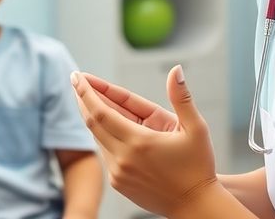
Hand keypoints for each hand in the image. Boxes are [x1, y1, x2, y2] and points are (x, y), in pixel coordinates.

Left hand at [72, 66, 218, 217]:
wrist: (195, 206)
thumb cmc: (198, 166)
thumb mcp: (196, 129)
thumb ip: (182, 97)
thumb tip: (176, 70)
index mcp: (139, 142)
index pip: (101, 111)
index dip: (86, 92)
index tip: (77, 76)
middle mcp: (123, 158)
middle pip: (92, 123)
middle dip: (82, 99)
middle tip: (75, 81)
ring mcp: (118, 173)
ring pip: (97, 139)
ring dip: (91, 118)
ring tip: (88, 99)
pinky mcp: (118, 183)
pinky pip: (105, 154)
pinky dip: (102, 136)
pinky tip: (104, 125)